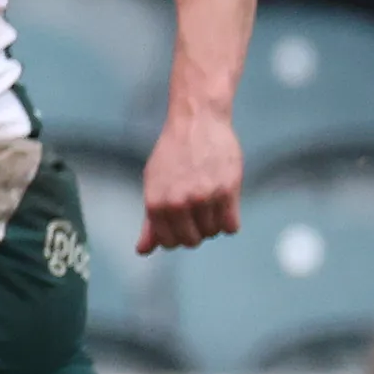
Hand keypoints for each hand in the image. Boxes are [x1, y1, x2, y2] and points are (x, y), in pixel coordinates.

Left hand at [137, 104, 242, 252]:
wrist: (197, 122)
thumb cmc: (173, 155)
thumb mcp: (154, 185)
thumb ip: (151, 222)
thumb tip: (142, 252)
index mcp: (155, 204)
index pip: (169, 242)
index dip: (177, 235)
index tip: (182, 220)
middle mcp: (178, 203)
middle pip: (192, 241)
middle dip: (195, 230)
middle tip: (197, 209)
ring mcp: (203, 198)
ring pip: (213, 233)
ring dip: (213, 222)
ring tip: (209, 199)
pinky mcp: (227, 191)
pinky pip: (231, 227)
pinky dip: (229, 221)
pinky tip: (224, 204)